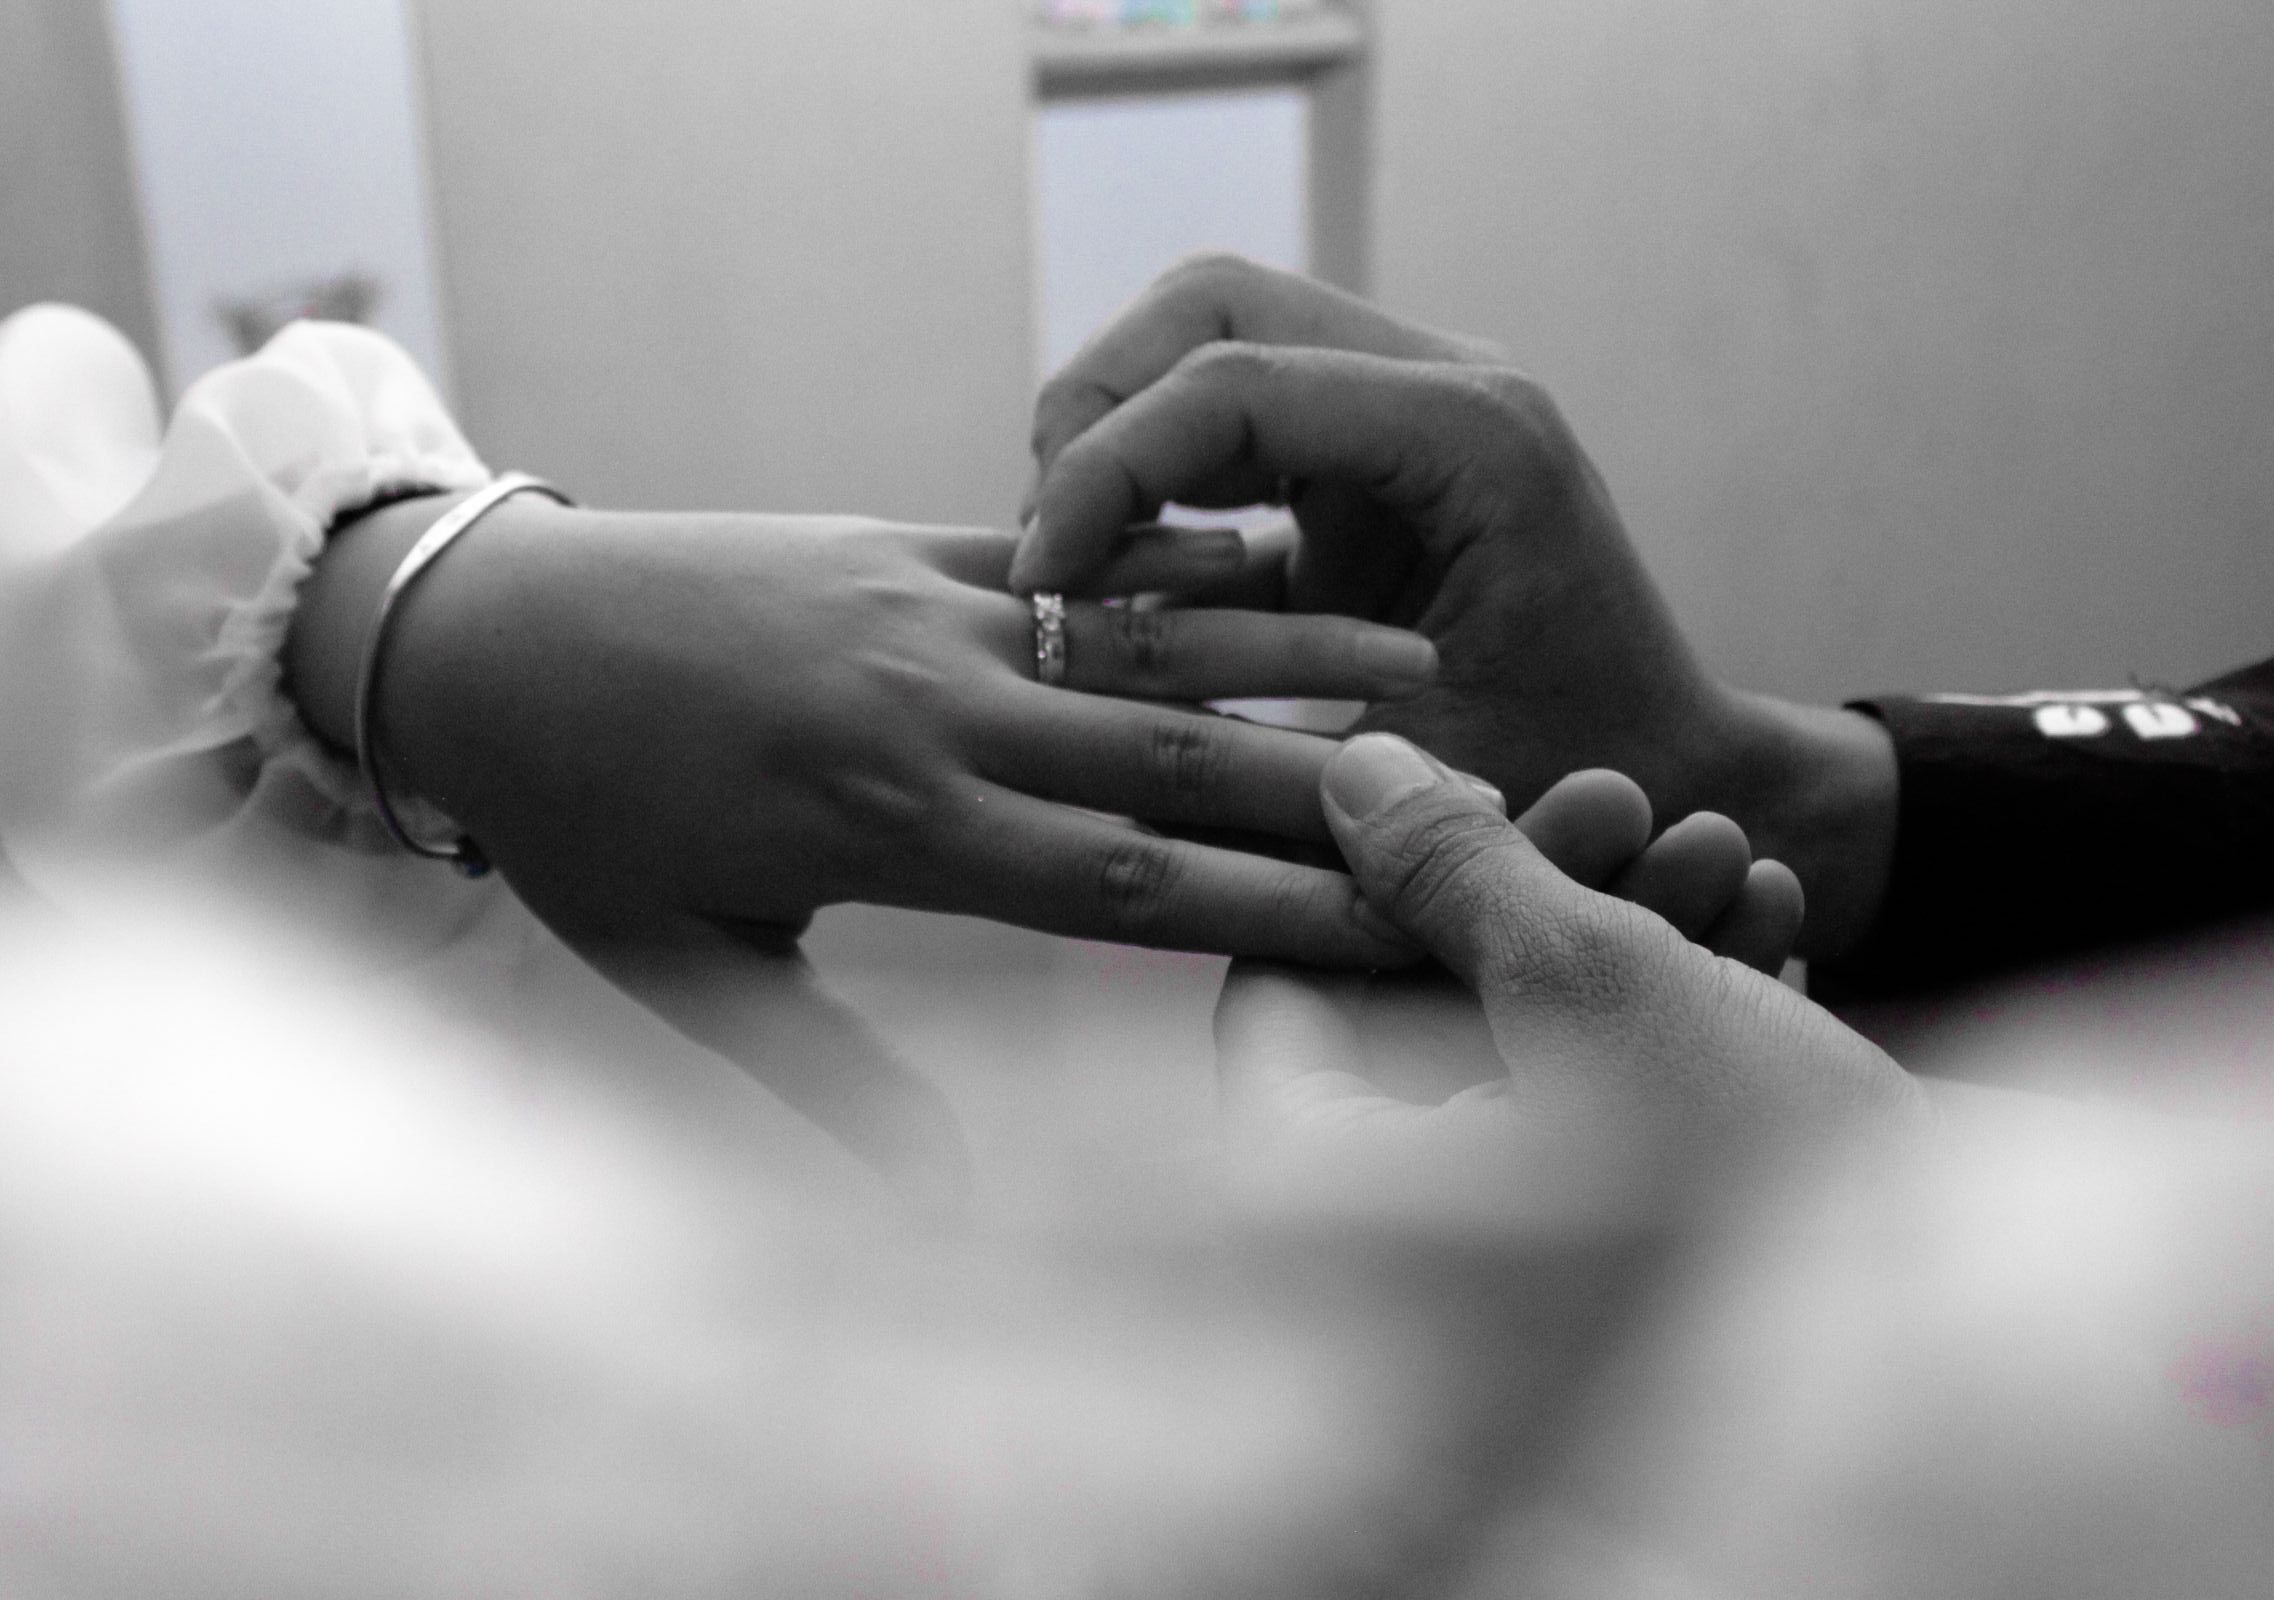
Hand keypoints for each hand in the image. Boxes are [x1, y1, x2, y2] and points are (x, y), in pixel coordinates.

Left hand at [285, 497, 1440, 1184]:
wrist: (480, 631)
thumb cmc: (573, 816)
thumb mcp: (683, 967)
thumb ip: (821, 1078)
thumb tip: (939, 1200)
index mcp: (893, 832)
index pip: (1127, 886)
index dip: (1271, 914)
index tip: (1394, 932)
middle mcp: (938, 717)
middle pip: (1171, 766)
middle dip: (1326, 799)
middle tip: (1469, 810)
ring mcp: (930, 616)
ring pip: (1142, 644)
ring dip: (1285, 656)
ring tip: (1417, 660)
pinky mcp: (904, 545)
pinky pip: (1068, 557)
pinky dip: (1173, 565)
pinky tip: (1269, 560)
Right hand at [1015, 255, 1897, 959]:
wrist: (1668, 776)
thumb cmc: (1577, 791)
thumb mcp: (1423, 788)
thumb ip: (1276, 758)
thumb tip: (1091, 740)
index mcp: (1474, 439)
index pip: (1234, 381)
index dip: (1105, 469)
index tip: (1037, 580)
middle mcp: (1446, 383)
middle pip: (1208, 307)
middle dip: (1095, 417)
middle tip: (1043, 556)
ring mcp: (1406, 401)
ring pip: (1206, 338)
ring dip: (1116, 437)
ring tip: (1068, 564)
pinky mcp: (1370, 445)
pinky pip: (1228, 409)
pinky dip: (1154, 473)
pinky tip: (1120, 573)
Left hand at [1215, 734, 1920, 1213]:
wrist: (1977, 1315)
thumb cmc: (1761, 1162)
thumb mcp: (1591, 979)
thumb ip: (1450, 867)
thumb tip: (1345, 767)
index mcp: (1344, 1210)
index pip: (1274, 1001)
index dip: (1366, 880)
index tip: (1465, 799)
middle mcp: (1398, 1257)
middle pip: (1417, 1008)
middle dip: (1535, 887)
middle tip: (1627, 799)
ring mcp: (1511, 1261)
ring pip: (1526, 1036)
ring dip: (1625, 925)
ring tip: (1725, 849)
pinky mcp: (1620, 1247)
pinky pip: (1600, 1096)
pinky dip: (1672, 1004)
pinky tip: (1766, 922)